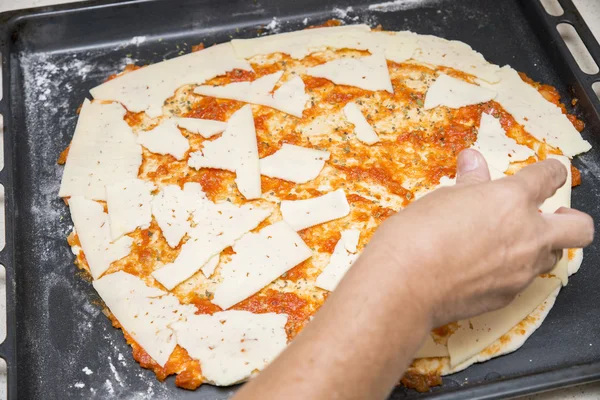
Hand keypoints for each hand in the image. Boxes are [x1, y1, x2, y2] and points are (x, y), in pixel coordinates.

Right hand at [372, 149, 593, 326]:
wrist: (405, 283)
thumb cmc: (418, 234)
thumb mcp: (442, 198)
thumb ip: (468, 182)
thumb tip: (472, 160)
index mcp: (512, 199)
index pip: (549, 177)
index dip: (550, 172)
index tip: (548, 173)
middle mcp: (528, 234)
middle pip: (579, 227)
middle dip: (572, 218)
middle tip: (555, 215)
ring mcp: (522, 269)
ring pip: (553, 256)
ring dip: (540, 247)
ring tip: (510, 243)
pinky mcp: (508, 295)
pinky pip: (522, 280)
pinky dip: (511, 271)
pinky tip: (483, 268)